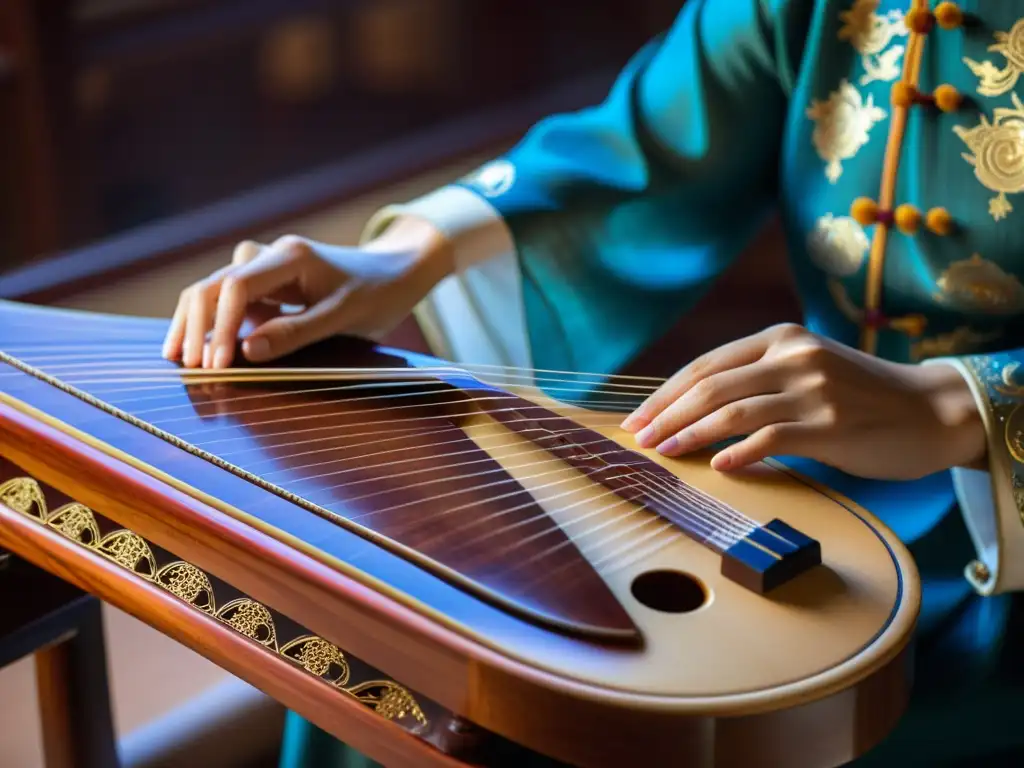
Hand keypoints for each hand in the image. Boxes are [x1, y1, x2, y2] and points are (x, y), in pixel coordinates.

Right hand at [161, 217, 450, 367]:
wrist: (396, 273)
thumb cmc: (377, 294)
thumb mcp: (344, 317)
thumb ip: (297, 332)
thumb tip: (246, 351)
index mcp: (291, 257)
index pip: (237, 285)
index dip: (221, 326)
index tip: (216, 365)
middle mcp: (271, 255)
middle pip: (214, 284)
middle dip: (196, 325)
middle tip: (188, 368)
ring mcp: (266, 268)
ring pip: (213, 289)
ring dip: (195, 321)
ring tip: (177, 358)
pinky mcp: (266, 284)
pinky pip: (228, 300)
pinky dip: (211, 322)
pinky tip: (197, 348)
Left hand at [620, 323, 986, 479]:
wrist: (933, 410)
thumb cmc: (862, 395)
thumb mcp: (808, 368)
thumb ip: (760, 377)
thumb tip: (694, 409)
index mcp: (782, 337)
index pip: (706, 365)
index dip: (665, 393)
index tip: (637, 418)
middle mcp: (794, 357)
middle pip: (711, 387)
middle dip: (667, 415)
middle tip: (639, 440)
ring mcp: (813, 390)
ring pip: (732, 412)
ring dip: (690, 435)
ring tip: (665, 454)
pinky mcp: (831, 426)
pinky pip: (770, 439)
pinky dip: (738, 453)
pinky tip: (718, 467)